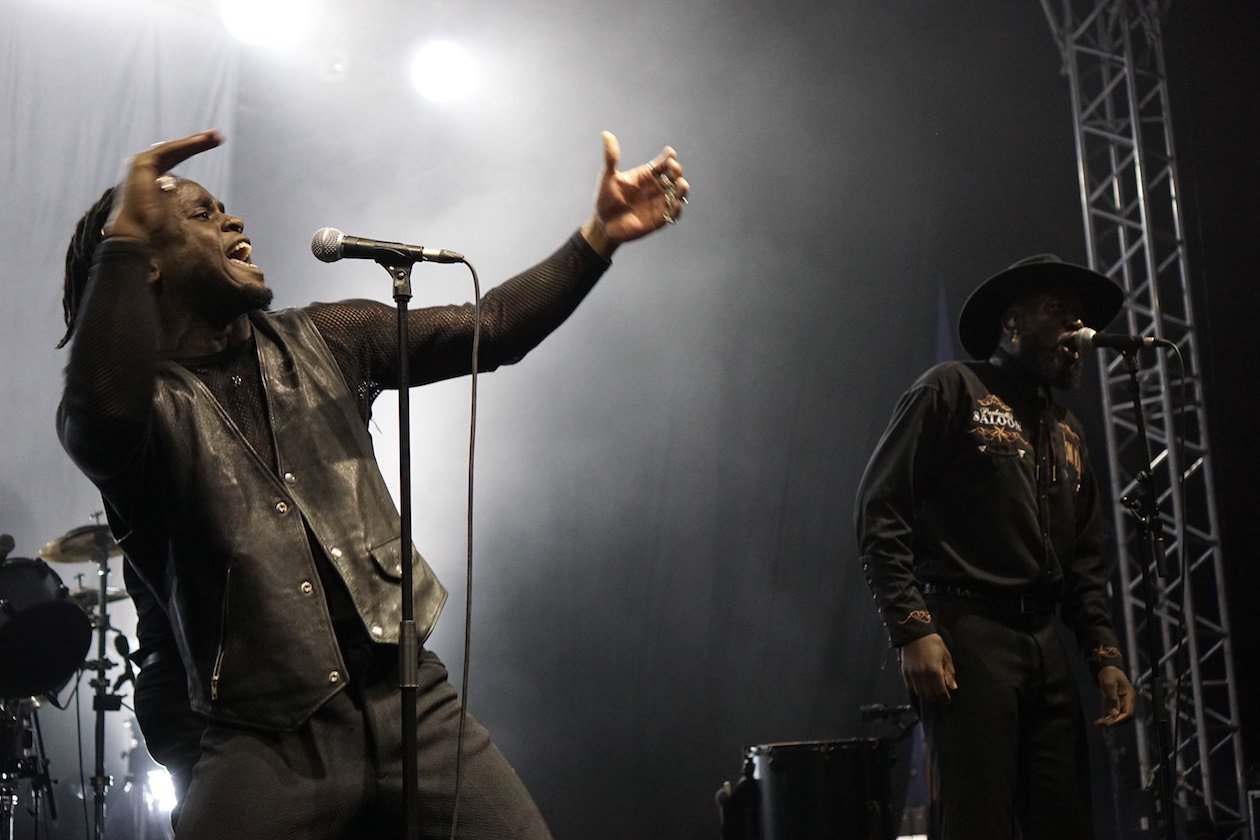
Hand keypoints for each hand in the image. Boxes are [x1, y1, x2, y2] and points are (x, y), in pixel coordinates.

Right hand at [103, 129, 223, 241]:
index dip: (194, 150)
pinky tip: (202, 141)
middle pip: (176, 151)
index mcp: (152, 176)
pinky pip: (168, 150)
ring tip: (214, 137)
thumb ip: (183, 200)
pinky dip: (185, 146)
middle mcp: (145, 168)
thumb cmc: (155, 229)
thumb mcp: (175, 209)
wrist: (136, 234)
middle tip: (218, 136)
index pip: (176, 158)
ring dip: (195, 142)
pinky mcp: (142, 163)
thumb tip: (207, 209)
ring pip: (174, 149)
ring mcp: (141, 164)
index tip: (213, 143)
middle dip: (198, 142)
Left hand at [582, 131, 688, 254]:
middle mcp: (655, 187)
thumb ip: (611, 158)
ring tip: (681, 184)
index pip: (663, 163)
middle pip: (674, 176)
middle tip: (672, 168)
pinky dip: (677, 209)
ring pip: (678, 194)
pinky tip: (676, 204)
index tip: (669, 155)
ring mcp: (659, 203)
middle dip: (676, 171)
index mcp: (646, 175)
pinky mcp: (659, 219)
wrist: (603, 224)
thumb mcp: (608, 177)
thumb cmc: (605, 199)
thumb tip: (606, 134)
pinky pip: (673, 214)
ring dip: (682, 189)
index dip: (669, 158)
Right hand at [900, 633, 956, 703]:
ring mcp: (912, 674)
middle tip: (940, 694)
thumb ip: (949, 673)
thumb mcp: (946, 657)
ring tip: (931, 689)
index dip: (945, 698)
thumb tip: (953, 688)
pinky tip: (922, 684)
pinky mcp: (905, 672)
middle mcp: (922, 674)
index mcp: (934, 670)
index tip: (948, 699)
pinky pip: (911, 687)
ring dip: (927, 693)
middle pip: (930, 695)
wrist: (915, 634)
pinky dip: (918, 688)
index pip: (940, 692)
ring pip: (920, 693)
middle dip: (936, 697)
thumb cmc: (934, 644)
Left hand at [1094, 665, 1133, 725]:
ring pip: (1120, 717)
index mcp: (1129, 697)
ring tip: (1099, 723)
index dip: (1120, 719)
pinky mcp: (1117, 703)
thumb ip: (1112, 699)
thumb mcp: (1110, 684)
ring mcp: (1123, 703)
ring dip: (1111, 721)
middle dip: (1114, 722)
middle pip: (1125, 717)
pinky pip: (1115, 714)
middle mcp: (1128, 701)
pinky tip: (1101, 720)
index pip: (1128, 713)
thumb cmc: (1109, 673)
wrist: (1107, 668)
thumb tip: (1114, 713)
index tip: (1109, 723)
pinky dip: (1109, 718)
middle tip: (1101, 723)